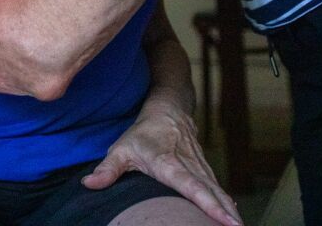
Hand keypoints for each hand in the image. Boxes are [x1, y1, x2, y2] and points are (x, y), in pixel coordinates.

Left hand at [82, 102, 242, 225]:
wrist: (169, 108)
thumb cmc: (144, 132)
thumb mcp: (121, 148)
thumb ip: (108, 169)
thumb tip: (88, 185)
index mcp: (168, 163)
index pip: (191, 186)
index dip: (207, 202)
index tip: (223, 218)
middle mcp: (189, 165)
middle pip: (210, 191)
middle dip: (225, 212)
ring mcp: (199, 165)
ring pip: (217, 189)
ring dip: (228, 208)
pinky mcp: (204, 167)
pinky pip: (216, 185)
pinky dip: (225, 200)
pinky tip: (233, 214)